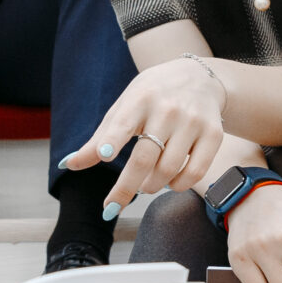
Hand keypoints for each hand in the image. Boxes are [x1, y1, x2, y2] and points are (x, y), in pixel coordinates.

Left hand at [61, 58, 226, 216]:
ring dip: (151, 186)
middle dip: (126, 188)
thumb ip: (98, 139)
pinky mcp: (213, 134)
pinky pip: (195, 172)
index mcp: (140, 99)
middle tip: (113, 205)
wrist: (199, 77)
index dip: (113, 141)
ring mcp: (193, 121)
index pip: (123, 124)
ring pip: (168, 170)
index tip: (104, 156)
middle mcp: (168, 109)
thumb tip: (68, 165)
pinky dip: (179, 185)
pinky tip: (170, 182)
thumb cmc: (151, 96)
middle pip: (144, 158)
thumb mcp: (124, 108)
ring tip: (145, 184)